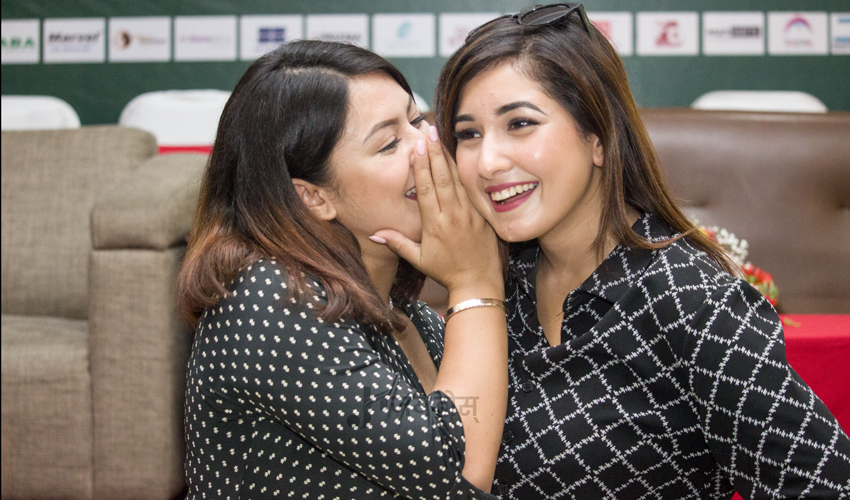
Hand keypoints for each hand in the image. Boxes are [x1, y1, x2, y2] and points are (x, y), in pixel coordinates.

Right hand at [371, 126, 502, 296]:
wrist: (478, 282)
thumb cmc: (446, 271)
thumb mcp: (419, 260)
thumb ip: (397, 243)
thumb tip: (373, 234)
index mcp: (434, 225)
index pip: (425, 189)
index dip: (420, 167)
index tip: (416, 147)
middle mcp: (452, 215)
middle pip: (441, 178)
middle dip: (433, 153)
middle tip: (428, 130)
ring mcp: (468, 213)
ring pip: (457, 179)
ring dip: (447, 157)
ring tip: (440, 136)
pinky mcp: (481, 214)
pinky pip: (470, 188)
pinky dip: (463, 171)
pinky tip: (458, 156)